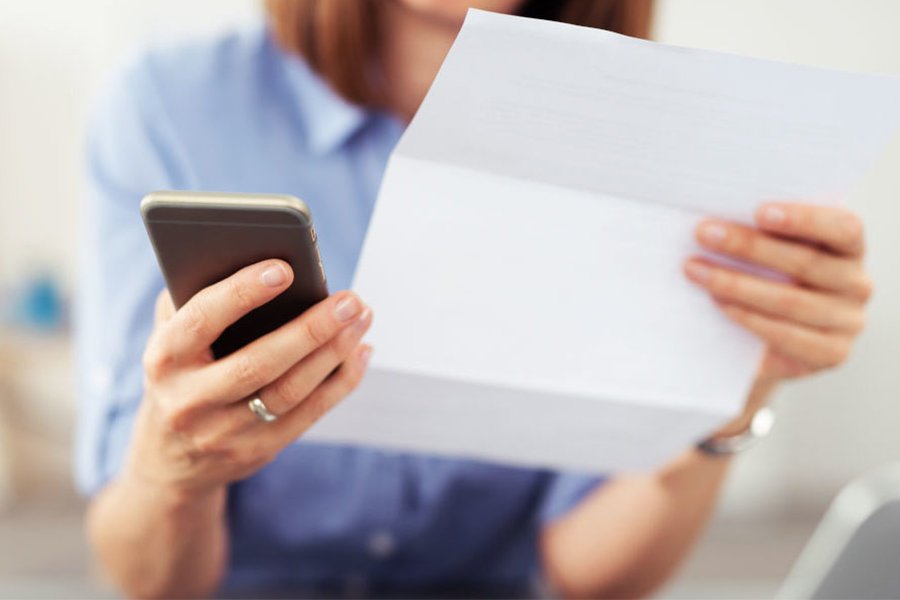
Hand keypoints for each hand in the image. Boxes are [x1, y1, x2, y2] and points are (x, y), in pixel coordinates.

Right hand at [124, 259, 372, 498]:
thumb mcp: (171, 338)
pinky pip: (309, 414)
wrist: (171, 459)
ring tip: (361, 317)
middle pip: (258, 363)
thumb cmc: (182, 374)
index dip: (242, 293)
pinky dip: (341, 380)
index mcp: (163, 359)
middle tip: (349, 299)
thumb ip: (195, 301)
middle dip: (311, 329)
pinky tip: (360, 350)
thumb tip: (250, 257)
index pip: (202, 320)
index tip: (284, 268)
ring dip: (334, 352)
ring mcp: (224, 433)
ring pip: (290, 391)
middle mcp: (189, 400)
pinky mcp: (257, 451)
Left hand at [684, 203, 870, 383]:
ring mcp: (847, 322)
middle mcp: (857, 284)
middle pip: (805, 262)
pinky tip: (718, 303)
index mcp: (850, 248)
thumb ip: (761, 234)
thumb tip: (717, 218)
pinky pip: (786, 335)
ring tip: (696, 270)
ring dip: (735, 283)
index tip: (759, 212)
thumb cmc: (766, 280)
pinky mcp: (831, 354)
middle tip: (703, 233)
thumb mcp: (770, 254)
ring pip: (789, 300)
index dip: (803, 219)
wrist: (765, 343)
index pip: (842, 228)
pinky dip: (748, 317)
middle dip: (748, 246)